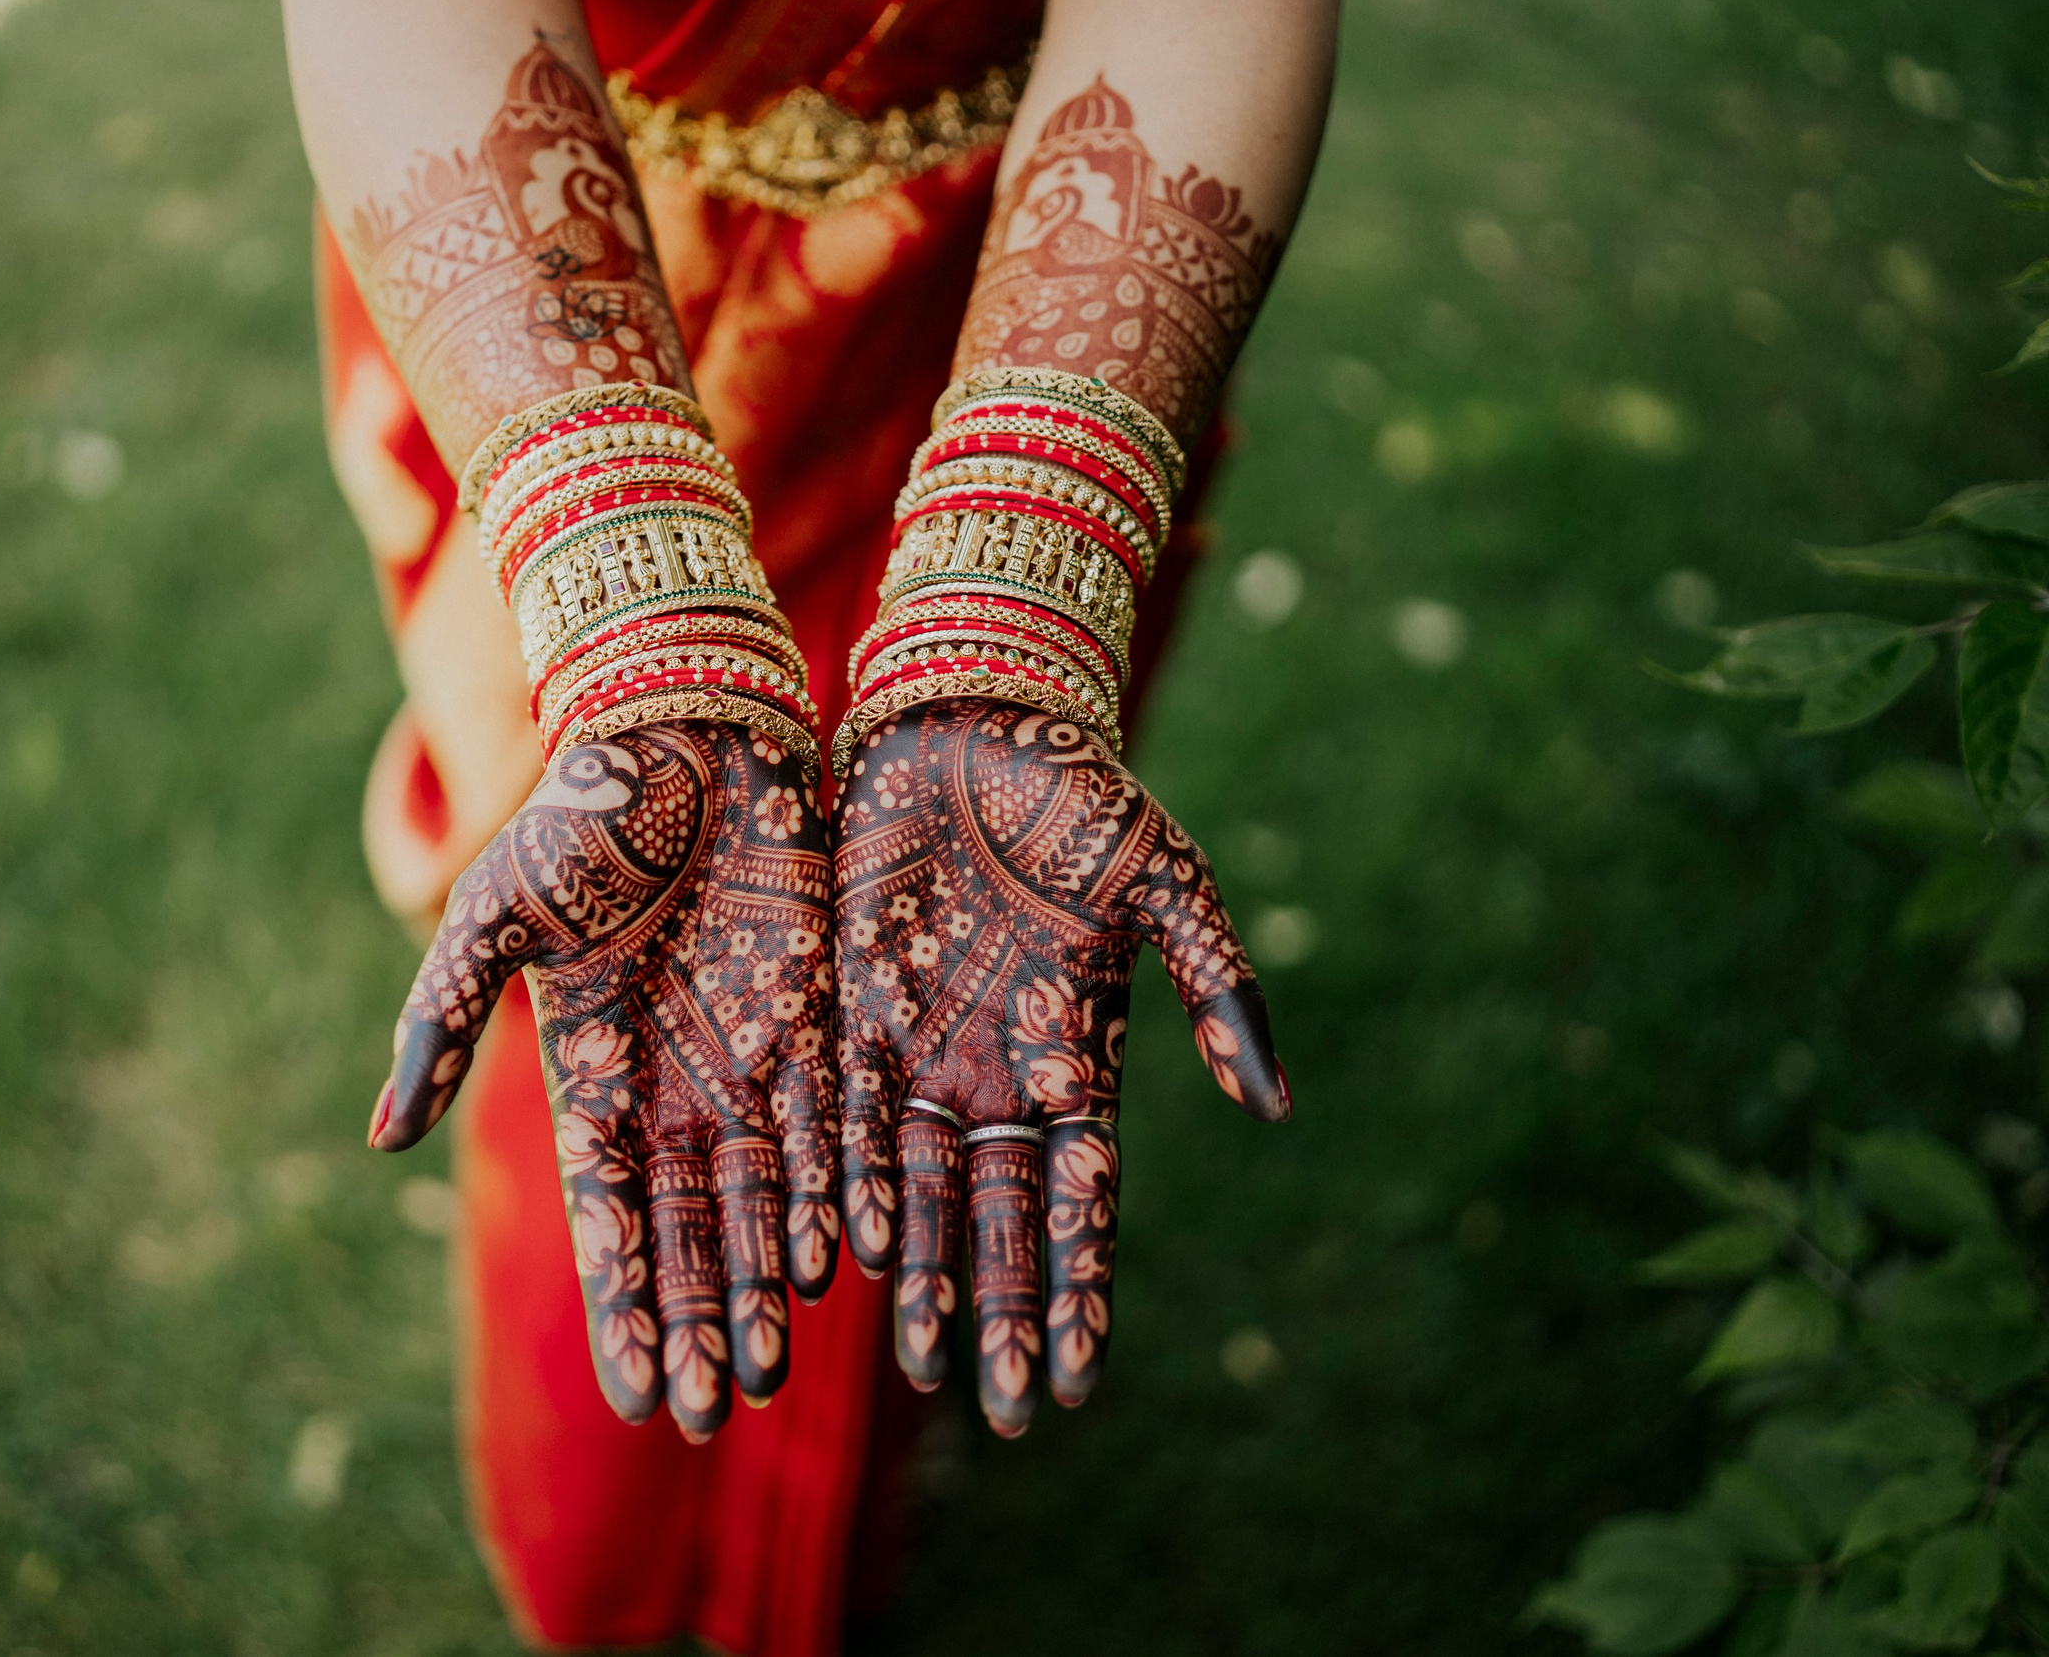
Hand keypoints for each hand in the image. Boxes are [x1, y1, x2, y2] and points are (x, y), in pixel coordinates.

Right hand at [371, 722, 840, 1439]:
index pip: (612, 1216)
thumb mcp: (493, 913)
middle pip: (693, 1231)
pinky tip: (846, 1262)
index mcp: (593, 1072)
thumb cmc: (581, 812)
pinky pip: (832, 1128)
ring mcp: (750, 1057)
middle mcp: (675, 1086)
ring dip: (767, 1286)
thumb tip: (381, 1138)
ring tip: (779, 1374)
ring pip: (767, 1198)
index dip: (625, 1305)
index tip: (642, 1395)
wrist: (687, 725)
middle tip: (718, 1416)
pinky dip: (838, 1193)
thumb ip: (440, 1021)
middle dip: (703, 1323)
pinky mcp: (818, 1019)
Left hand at [831, 698, 1288, 1437]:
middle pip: (1000, 1217)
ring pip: (918, 1188)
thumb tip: (1275, 1108)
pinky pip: (847, 1117)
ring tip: (924, 1366)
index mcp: (1076, 1055)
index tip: (1081, 1376)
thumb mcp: (1165, 885)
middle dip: (1003, 1309)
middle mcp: (995, 1073)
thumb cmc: (1080, 793)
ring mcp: (919, 1047)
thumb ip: (1219, 991)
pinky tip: (848, 1258)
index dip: (1081, 1285)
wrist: (970, 715)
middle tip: (1003, 1408)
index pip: (1081, 1199)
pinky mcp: (848, 1007)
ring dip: (924, 1276)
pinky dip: (849, 1184)